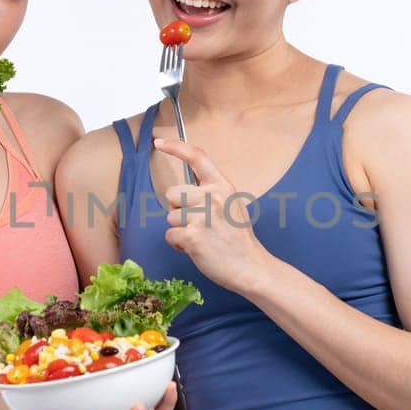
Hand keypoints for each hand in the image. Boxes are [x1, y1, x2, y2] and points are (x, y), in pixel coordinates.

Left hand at [153, 138, 274, 293]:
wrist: (251, 267)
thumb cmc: (237, 240)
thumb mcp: (232, 206)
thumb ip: (211, 194)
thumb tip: (182, 193)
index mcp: (223, 187)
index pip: (198, 158)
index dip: (176, 147)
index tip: (159, 141)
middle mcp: (213, 197)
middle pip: (173, 194)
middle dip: (179, 211)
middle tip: (198, 225)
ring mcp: (203, 216)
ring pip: (170, 218)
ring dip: (180, 231)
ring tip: (201, 239)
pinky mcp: (194, 236)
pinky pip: (170, 236)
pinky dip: (178, 245)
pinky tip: (195, 249)